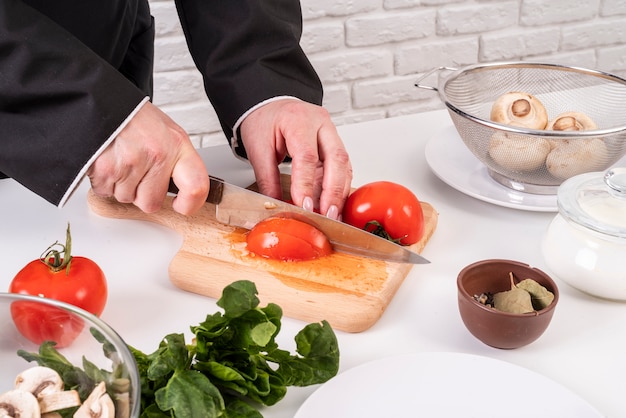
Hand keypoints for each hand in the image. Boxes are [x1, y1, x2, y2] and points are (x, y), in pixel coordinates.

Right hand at [87, 102, 208, 214]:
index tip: (180, 205)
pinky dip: (105, 181)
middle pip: (151, 203)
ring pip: (126, 199)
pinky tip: (109, 161)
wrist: (103, 101)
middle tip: (137, 171)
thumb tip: (185, 191)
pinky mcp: (104, 168)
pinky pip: (106, 192)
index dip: (190, 204)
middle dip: (142, 193)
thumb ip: (178, 162)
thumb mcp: (168, 133)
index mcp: (178, 146)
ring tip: (121, 160)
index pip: (196, 187)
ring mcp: (130, 162)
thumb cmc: (136, 119)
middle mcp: (157, 155)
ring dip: (122, 186)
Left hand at [240, 99, 351, 218]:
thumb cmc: (264, 121)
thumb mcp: (257, 149)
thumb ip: (268, 179)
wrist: (270, 106)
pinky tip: (332, 205)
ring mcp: (331, 134)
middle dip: (334, 192)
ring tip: (331, 215)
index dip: (307, 184)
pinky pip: (342, 168)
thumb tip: (277, 206)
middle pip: (337, 159)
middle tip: (327, 215)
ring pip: (344, 165)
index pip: (307, 156)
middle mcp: (321, 124)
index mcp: (298, 120)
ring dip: (339, 193)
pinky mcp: (333, 146)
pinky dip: (338, 189)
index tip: (304, 206)